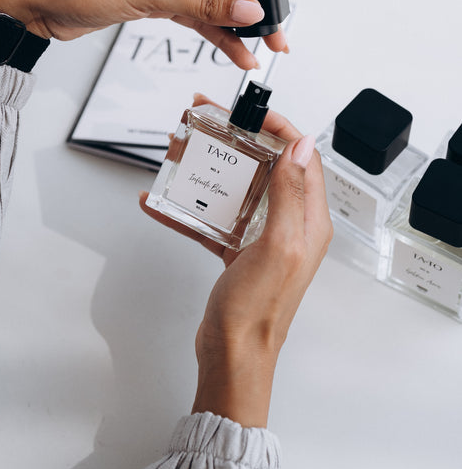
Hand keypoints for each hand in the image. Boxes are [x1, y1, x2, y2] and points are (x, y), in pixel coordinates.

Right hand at [140, 100, 331, 426]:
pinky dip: (188, 208)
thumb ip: (291, 194)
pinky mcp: (237, 250)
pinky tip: (159, 201)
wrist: (233, 355)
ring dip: (211, 168)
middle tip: (209, 122)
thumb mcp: (279, 245)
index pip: (302, 159)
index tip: (252, 113)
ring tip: (183, 149)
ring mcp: (262, 237)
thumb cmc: (260, 309)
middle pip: (266, 167)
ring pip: (237, 188)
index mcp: (308, 220)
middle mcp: (289, 224)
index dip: (280, 130)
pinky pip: (213, 218)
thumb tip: (302, 146)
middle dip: (238, 140)